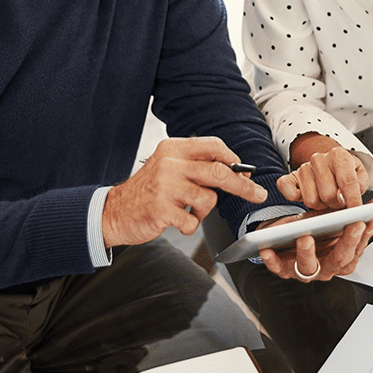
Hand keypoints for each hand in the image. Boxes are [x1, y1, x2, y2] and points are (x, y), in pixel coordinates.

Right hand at [102, 137, 267, 246]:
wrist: (115, 211)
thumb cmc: (148, 191)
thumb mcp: (168, 167)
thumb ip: (196, 165)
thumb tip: (235, 169)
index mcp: (173, 149)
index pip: (213, 146)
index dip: (233, 159)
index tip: (245, 172)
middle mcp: (170, 164)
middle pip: (220, 172)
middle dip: (243, 186)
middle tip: (257, 194)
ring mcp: (165, 186)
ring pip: (208, 199)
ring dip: (204, 211)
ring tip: (188, 210)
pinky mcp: (161, 210)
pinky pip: (192, 221)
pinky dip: (189, 225)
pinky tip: (177, 221)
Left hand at [257, 190, 372, 281]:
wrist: (290, 234)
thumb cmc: (319, 228)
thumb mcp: (342, 216)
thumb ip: (368, 209)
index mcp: (343, 257)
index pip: (357, 249)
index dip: (363, 236)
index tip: (367, 220)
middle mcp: (327, 267)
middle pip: (339, 259)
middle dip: (346, 242)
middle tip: (350, 225)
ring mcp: (306, 269)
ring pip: (309, 267)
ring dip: (307, 253)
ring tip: (306, 237)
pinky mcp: (284, 268)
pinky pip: (279, 268)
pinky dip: (273, 261)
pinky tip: (269, 249)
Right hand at [280, 139, 369, 210]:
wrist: (328, 164)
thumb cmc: (344, 173)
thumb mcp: (360, 176)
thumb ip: (359, 185)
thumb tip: (345, 199)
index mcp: (339, 155)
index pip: (347, 181)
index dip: (352, 199)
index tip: (355, 212)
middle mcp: (319, 159)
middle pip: (328, 194)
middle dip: (336, 203)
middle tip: (338, 200)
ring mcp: (303, 167)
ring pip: (311, 200)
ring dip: (320, 204)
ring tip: (325, 197)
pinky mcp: (290, 177)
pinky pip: (288, 191)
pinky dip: (296, 197)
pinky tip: (307, 195)